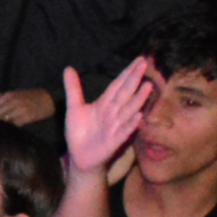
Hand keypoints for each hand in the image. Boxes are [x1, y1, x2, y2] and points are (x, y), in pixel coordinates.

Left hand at [0, 87, 55, 125]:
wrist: (49, 98)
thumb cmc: (30, 96)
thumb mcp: (14, 93)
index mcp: (7, 96)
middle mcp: (12, 102)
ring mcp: (19, 109)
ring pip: (2, 120)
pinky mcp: (27, 117)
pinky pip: (14, 125)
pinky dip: (7, 130)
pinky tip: (1, 136)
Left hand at [62, 58, 150, 174]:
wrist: (79, 157)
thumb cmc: (79, 132)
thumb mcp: (74, 108)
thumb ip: (73, 89)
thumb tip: (68, 68)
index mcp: (104, 103)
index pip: (117, 85)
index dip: (127, 73)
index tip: (139, 59)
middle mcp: (113, 113)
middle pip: (125, 93)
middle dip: (134, 80)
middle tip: (144, 64)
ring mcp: (115, 126)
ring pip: (128, 110)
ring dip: (138, 99)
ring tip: (147, 86)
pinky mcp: (113, 142)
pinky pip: (124, 132)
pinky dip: (131, 125)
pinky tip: (139, 116)